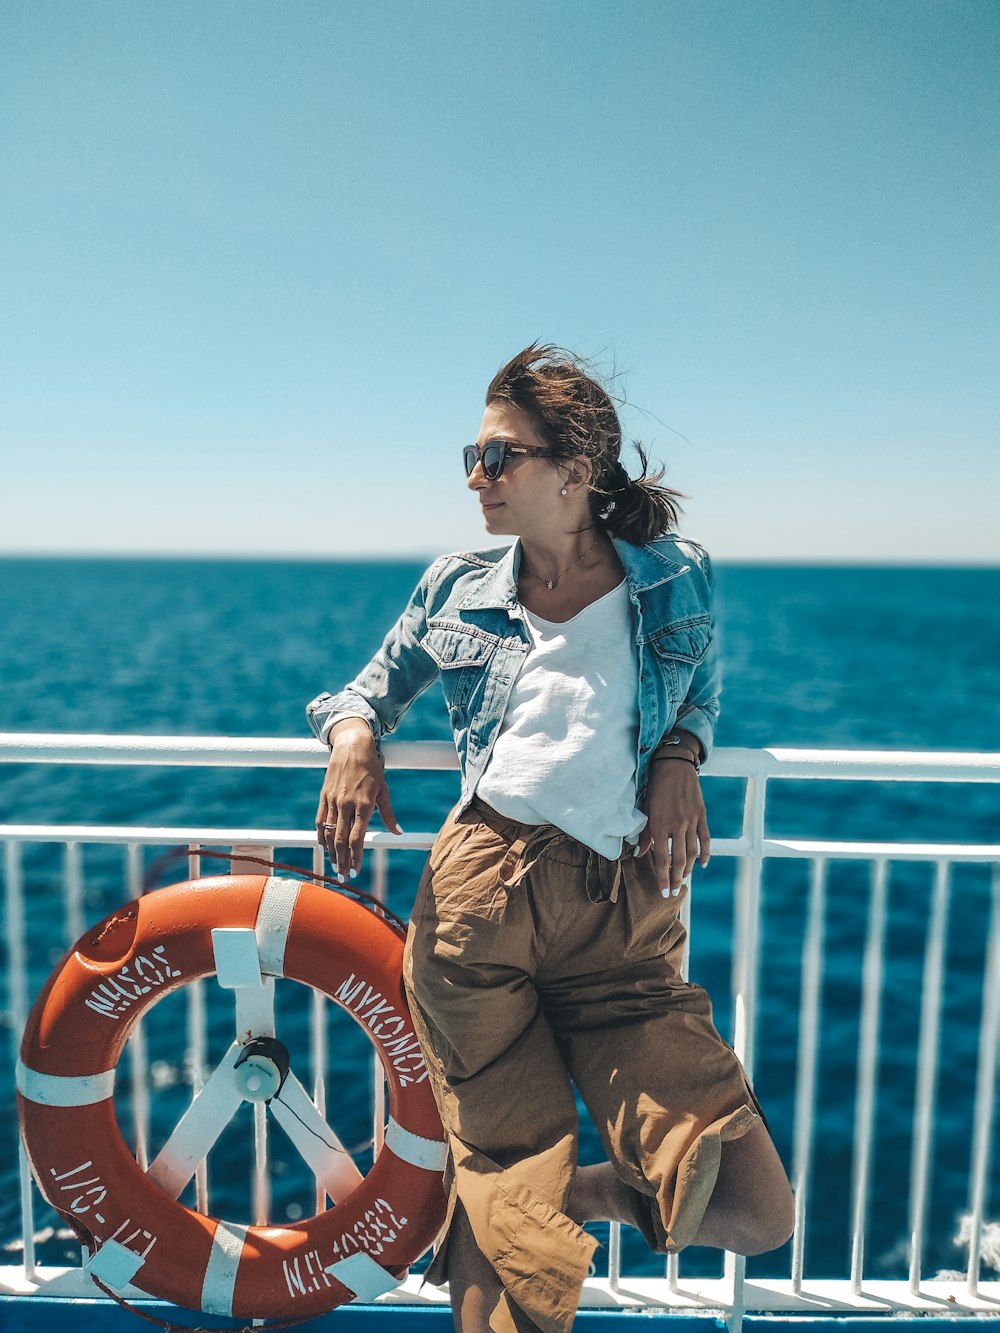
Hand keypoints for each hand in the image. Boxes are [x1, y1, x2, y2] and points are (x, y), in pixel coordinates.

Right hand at [315, 720, 401, 877]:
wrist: (352, 746)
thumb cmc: (372, 768)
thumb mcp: (384, 790)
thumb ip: (389, 814)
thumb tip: (398, 832)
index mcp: (364, 804)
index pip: (357, 838)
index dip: (356, 857)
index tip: (356, 871)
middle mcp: (346, 804)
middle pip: (341, 840)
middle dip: (342, 860)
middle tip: (344, 877)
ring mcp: (333, 800)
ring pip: (328, 832)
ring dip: (331, 852)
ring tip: (334, 866)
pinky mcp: (324, 796)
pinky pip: (320, 820)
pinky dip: (320, 835)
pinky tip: (323, 846)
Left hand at [636, 758, 709, 894]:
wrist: (674, 765)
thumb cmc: (656, 787)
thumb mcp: (646, 810)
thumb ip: (644, 834)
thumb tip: (639, 854)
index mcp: (660, 825)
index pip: (662, 859)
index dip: (663, 878)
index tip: (664, 892)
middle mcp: (677, 825)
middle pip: (679, 860)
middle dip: (677, 879)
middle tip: (675, 892)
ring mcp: (691, 821)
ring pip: (692, 852)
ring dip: (689, 869)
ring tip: (685, 880)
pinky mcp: (701, 815)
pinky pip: (705, 839)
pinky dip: (705, 853)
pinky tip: (703, 864)